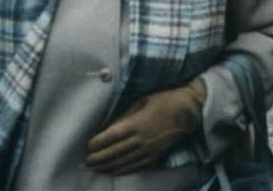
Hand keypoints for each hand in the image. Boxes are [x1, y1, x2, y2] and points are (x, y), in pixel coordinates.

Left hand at [84, 78, 207, 174]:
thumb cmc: (162, 101)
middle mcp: (141, 139)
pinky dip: (123, 170)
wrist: (186, 112)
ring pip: (124, 162)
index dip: (98, 143)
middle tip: (86, 162)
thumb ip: (125, 116)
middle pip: (115, 152)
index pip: (112, 136)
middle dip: (99, 158)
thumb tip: (110, 127)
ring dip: (108, 166)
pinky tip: (114, 171)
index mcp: (136, 123)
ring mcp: (148, 150)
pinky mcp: (155, 156)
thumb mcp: (141, 102)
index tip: (88, 146)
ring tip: (95, 168)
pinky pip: (136, 166)